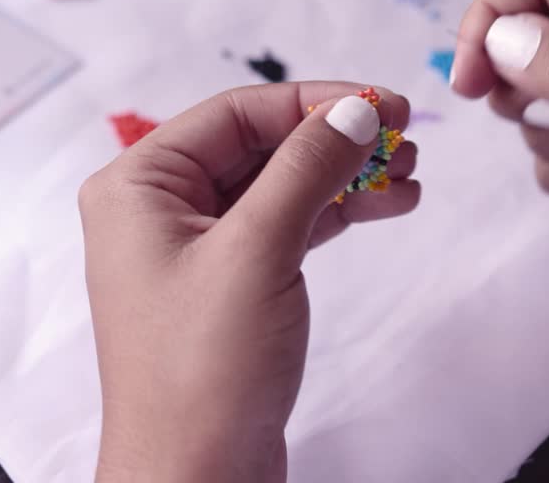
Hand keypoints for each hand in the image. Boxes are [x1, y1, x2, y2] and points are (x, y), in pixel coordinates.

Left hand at [79, 83, 419, 481]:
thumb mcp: (258, 251)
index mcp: (139, 186)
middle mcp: (160, 210)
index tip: (382, 102)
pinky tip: (386, 207)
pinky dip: (336, 214)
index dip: (315, 102)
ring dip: (345, 176)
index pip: (238, 113)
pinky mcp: (231, 285)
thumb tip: (353, 109)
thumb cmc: (200, 375)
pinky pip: (288, 226)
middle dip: (336, 140)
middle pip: (262, 145)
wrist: (196, 478)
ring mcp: (196, 250)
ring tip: (409, 175)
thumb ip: (307, 169)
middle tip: (403, 138)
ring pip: (281, 186)